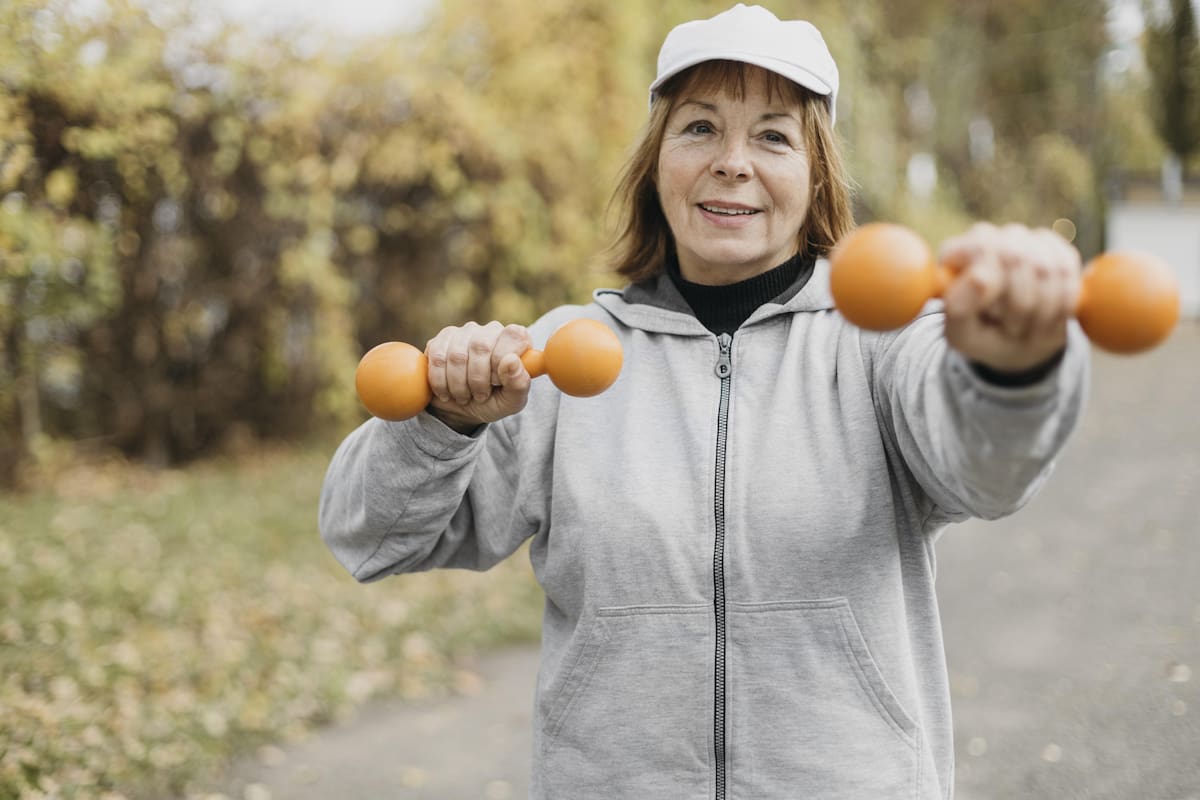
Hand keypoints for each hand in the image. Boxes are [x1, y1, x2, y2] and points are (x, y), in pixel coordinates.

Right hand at [424, 321, 532, 431]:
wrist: (463, 409)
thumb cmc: (494, 401)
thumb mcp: (512, 401)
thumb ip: (519, 383)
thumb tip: (512, 360)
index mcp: (515, 340)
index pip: (513, 335)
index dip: (502, 361)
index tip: (497, 382)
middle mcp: (491, 330)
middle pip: (481, 346)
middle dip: (478, 379)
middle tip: (480, 396)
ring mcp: (464, 332)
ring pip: (457, 355)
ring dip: (459, 385)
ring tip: (464, 396)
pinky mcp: (441, 340)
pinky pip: (437, 358)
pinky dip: (441, 382)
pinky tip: (447, 392)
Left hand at [940, 223, 1081, 372]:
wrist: (1015, 342)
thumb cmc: (982, 335)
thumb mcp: (961, 334)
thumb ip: (960, 308)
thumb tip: (979, 279)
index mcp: (955, 253)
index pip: (981, 250)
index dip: (993, 287)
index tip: (992, 314)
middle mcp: (988, 236)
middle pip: (1016, 258)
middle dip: (1020, 305)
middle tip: (1012, 328)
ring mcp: (1023, 238)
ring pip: (1047, 267)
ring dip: (1042, 310)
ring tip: (1029, 326)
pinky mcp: (1055, 247)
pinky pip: (1068, 271)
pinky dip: (1063, 304)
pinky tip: (1049, 318)